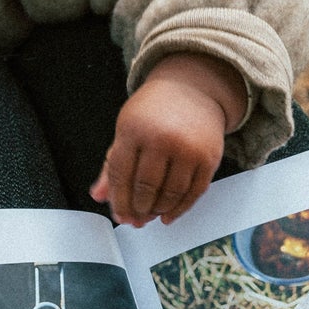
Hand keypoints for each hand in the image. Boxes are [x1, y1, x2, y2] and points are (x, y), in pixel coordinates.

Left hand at [90, 53, 246, 227]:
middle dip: (138, 210)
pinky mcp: (208, 158)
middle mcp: (161, 138)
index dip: (119, 201)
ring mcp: (187, 148)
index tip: (120, 215)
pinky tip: (168, 216)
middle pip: (146, 188)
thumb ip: (112, 165)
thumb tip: (100, 196)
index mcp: (134, 129)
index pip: (121, 175)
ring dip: (158, 211)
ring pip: (170, 194)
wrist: (192, 88)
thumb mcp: (128, 130)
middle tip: (136, 220)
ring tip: (151, 216)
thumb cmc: (155, 112)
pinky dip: (180, 209)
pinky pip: (193, 193)